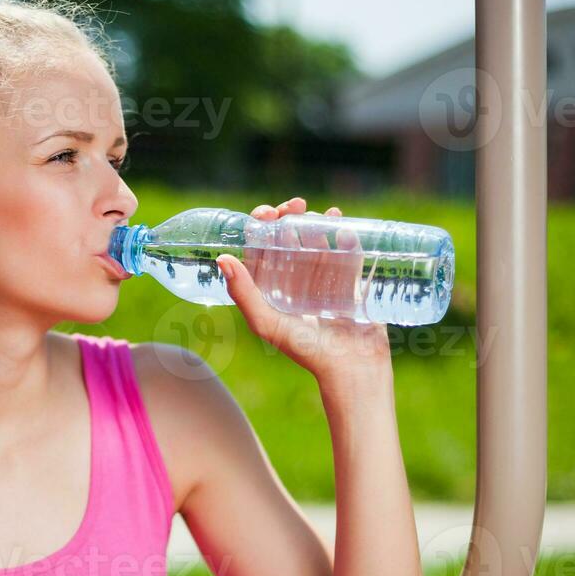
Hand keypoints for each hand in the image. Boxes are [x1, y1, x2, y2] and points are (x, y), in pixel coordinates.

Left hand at [216, 197, 391, 386]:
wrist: (352, 370)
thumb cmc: (306, 350)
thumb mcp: (267, 322)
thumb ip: (243, 292)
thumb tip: (222, 258)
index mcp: (270, 291)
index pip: (261, 250)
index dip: (261, 227)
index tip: (268, 213)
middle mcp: (294, 285)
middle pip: (289, 241)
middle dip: (291, 218)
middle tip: (298, 205)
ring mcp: (323, 284)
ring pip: (317, 243)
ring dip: (317, 224)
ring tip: (321, 215)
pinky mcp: (349, 286)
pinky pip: (346, 255)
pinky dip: (345, 238)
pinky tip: (344, 226)